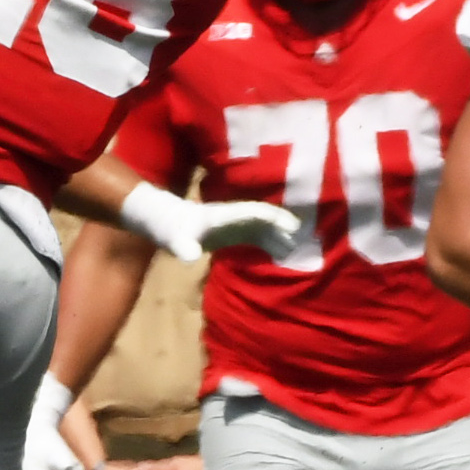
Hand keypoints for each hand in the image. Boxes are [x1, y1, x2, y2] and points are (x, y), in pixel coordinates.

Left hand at [118, 180, 299, 261]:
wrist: (166, 223)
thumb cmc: (172, 229)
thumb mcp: (175, 239)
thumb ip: (183, 247)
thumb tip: (190, 258)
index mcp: (226, 214)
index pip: (255, 212)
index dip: (275, 217)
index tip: (292, 226)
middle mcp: (234, 217)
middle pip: (265, 219)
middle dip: (284, 228)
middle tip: (303, 242)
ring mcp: (235, 225)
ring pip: (263, 228)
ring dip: (279, 237)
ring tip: (296, 250)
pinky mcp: (233, 234)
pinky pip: (257, 237)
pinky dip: (270, 243)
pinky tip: (280, 254)